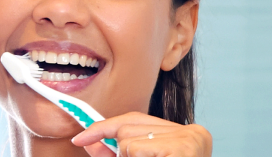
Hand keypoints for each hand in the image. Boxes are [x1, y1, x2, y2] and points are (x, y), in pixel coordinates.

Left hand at [70, 112, 211, 156]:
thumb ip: (114, 155)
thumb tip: (87, 141)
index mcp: (182, 134)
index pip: (135, 118)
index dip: (104, 126)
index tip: (80, 139)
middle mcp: (191, 131)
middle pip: (128, 128)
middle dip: (120, 152)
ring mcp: (188, 138)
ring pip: (128, 141)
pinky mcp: (182, 148)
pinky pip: (136, 149)